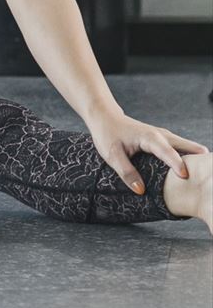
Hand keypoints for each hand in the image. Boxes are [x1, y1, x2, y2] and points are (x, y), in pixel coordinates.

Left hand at [85, 113, 208, 193]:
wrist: (105, 117)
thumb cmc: (108, 134)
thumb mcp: (112, 155)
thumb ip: (126, 172)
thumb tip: (141, 190)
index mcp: (150, 138)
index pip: (167, 151)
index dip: (177, 164)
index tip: (185, 176)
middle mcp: (163, 135)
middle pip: (189, 148)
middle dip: (198, 161)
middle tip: (207, 177)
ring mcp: (166, 137)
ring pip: (189, 148)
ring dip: (197, 160)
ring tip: (205, 177)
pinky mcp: (165, 141)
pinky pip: (183, 150)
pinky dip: (190, 158)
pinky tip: (194, 172)